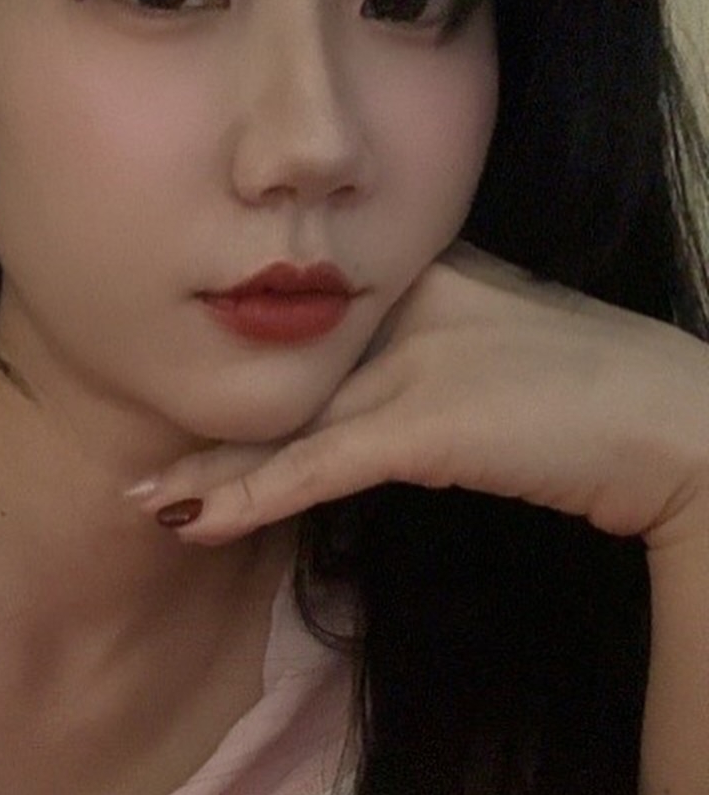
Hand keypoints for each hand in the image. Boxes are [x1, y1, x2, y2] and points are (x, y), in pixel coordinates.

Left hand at [130, 243, 708, 547]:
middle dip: (207, 422)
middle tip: (138, 456)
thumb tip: (358, 396)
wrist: (678, 427)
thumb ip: (419, 350)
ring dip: (206, 471)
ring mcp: (406, 360)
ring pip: (280, 423)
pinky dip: (244, 497)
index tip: (184, 399)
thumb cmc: (591, 394)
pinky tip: (186, 520)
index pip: (305, 322)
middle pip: (279, 373)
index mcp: (414, 274)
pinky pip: (310, 467)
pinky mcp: (419, 421)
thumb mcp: (488, 351)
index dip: (242, 368)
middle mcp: (398, 305)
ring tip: (139, 498)